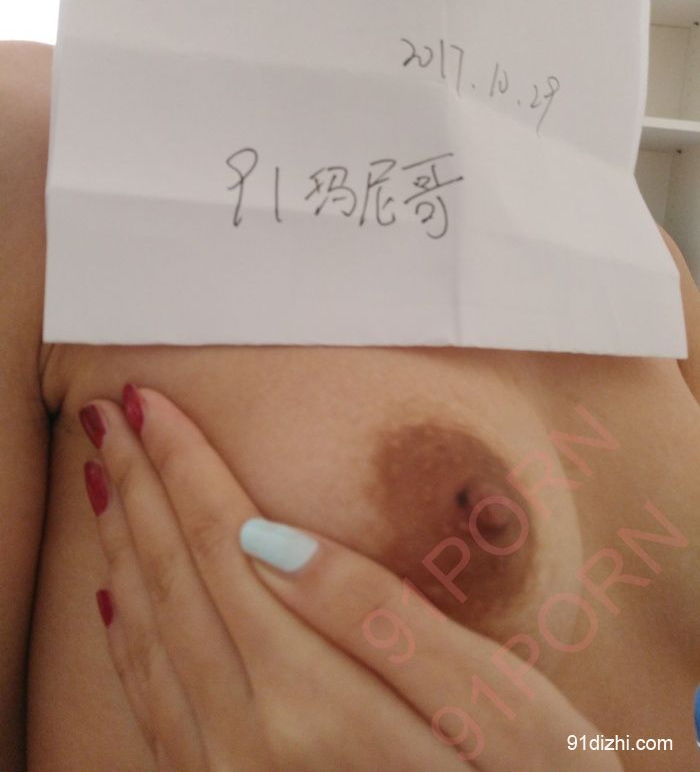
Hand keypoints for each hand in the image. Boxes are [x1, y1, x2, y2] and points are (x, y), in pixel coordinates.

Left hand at [79, 385, 621, 771]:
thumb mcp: (491, 700)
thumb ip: (373, 617)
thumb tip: (267, 534)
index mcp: (312, 704)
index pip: (226, 546)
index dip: (184, 466)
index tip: (149, 400)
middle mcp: (249, 747)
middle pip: (174, 581)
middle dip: (139, 486)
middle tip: (106, 414)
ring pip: (150, 637)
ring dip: (122, 544)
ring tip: (104, 476)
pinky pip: (151, 709)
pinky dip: (129, 637)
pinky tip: (116, 598)